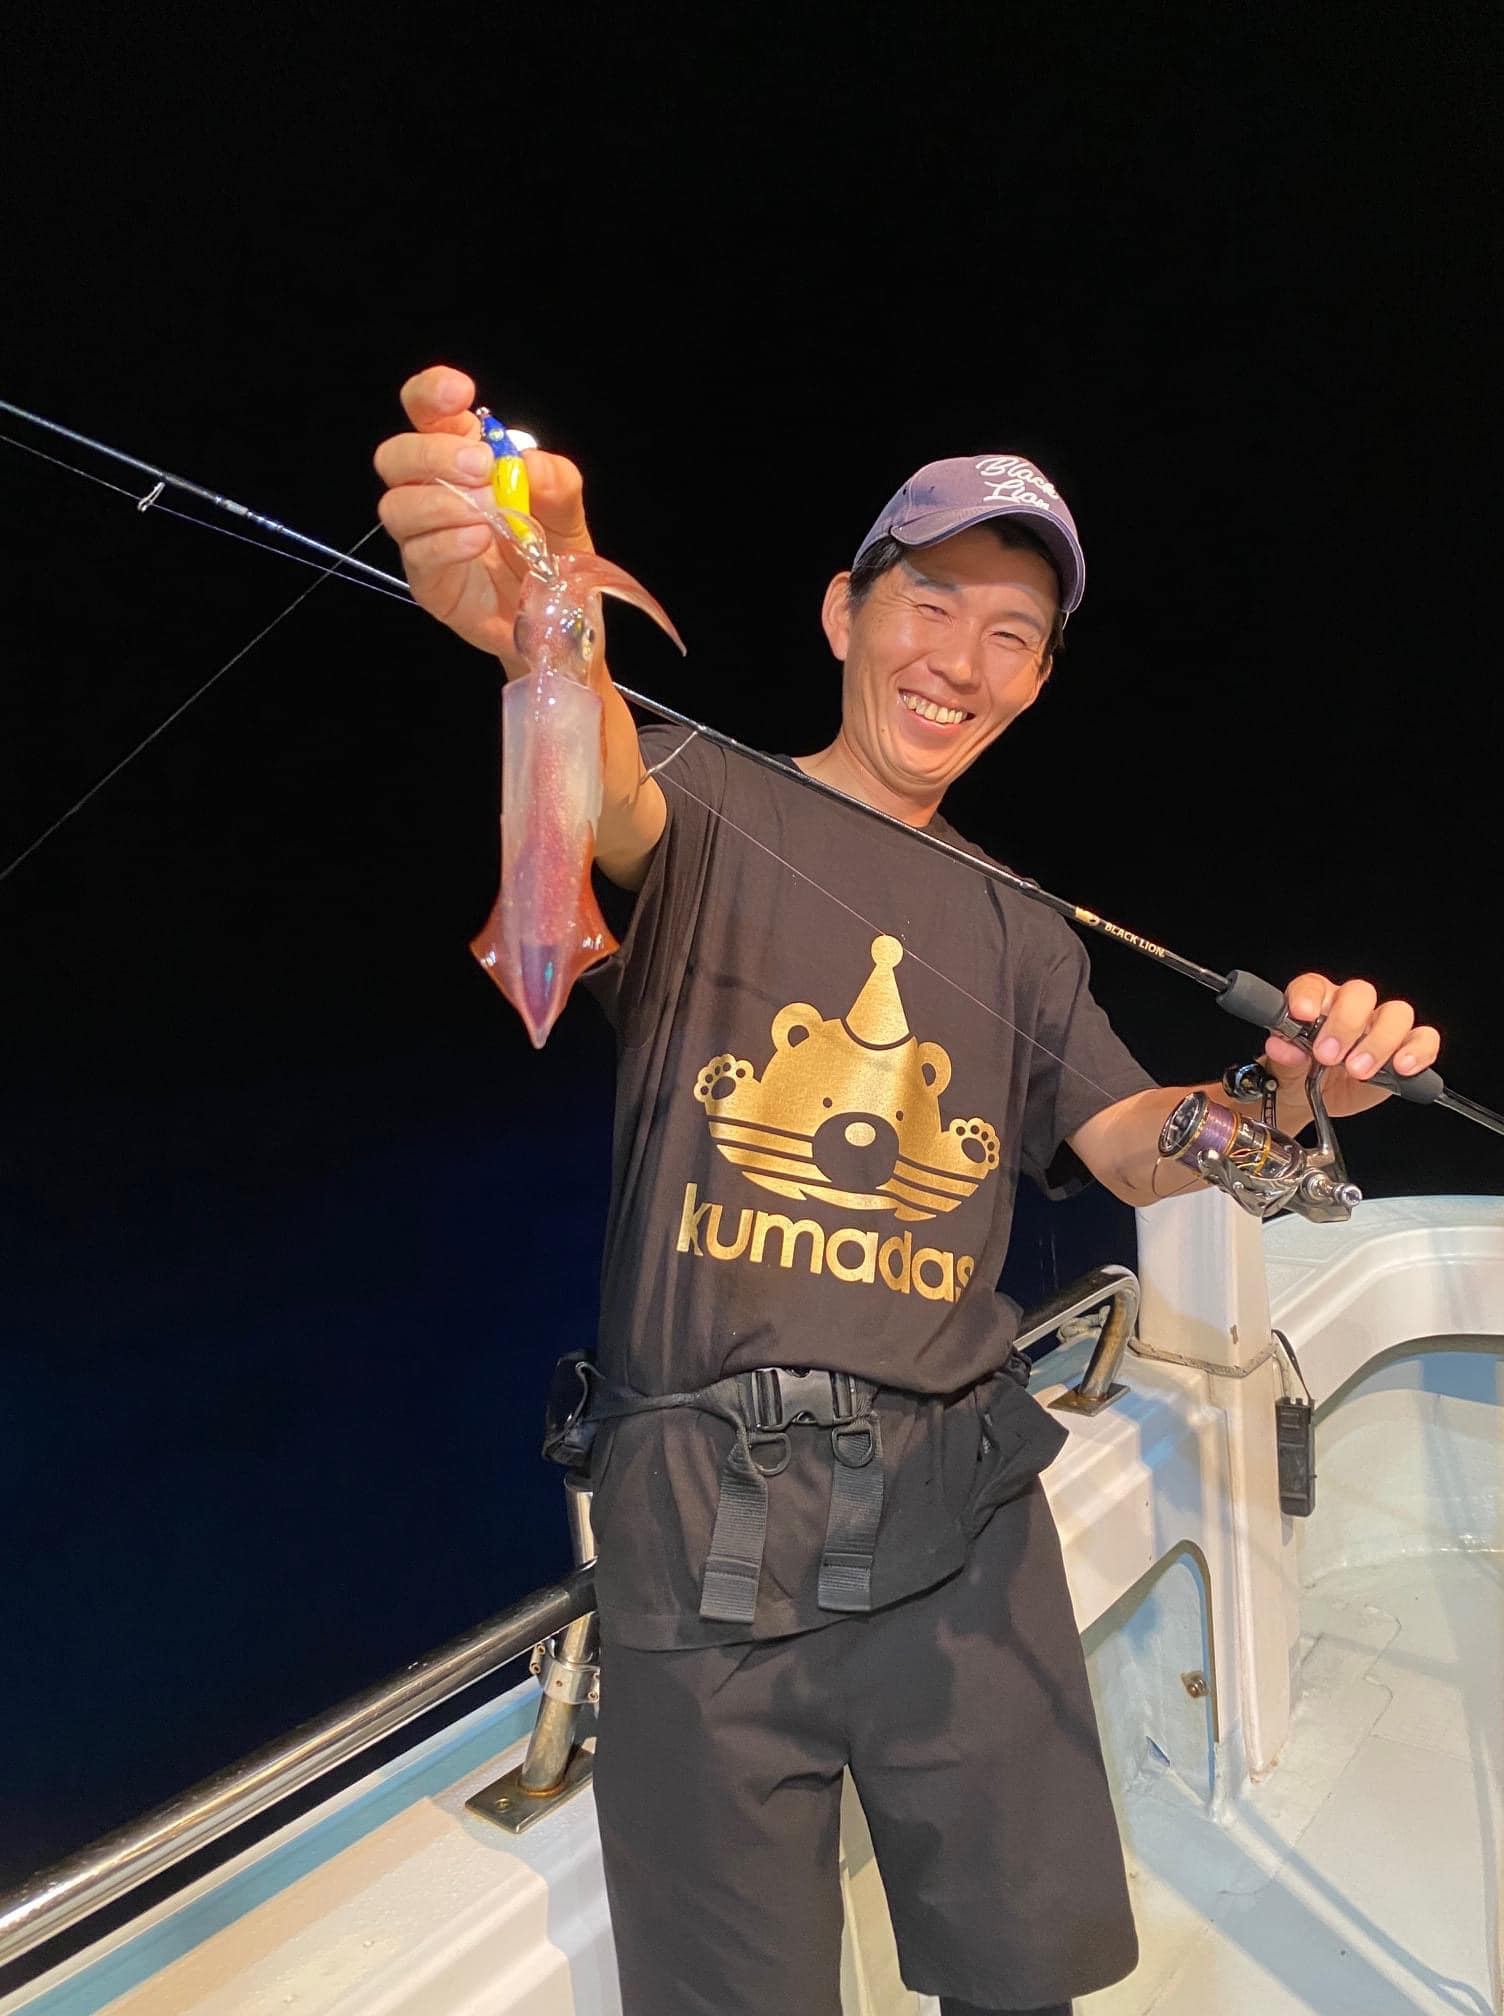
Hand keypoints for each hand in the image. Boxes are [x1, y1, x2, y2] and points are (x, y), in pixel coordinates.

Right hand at [373, 365, 597, 674]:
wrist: (561, 616)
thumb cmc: (554, 552)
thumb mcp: (567, 509)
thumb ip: (554, 479)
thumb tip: (525, 464)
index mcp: (461, 456)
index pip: (425, 412)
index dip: (430, 394)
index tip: (459, 393)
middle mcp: (433, 491)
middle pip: (395, 456)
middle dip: (433, 454)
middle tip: (481, 467)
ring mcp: (424, 537)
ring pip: (396, 506)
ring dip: (441, 502)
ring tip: (487, 515)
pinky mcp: (428, 581)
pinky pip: (417, 554)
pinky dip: (448, 541)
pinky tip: (479, 541)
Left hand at [1263, 973, 1441, 1120]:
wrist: (1309, 1097)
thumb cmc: (1296, 1070)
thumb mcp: (1284, 1064)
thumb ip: (1283, 1053)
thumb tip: (1283, 1047)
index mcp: (1317, 1002)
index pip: (1314, 986)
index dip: (1308, 996)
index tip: (1302, 1014)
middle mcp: (1351, 1008)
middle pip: (1361, 994)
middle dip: (1345, 1024)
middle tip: (1328, 1056)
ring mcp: (1380, 1027)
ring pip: (1397, 1014)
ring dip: (1379, 1042)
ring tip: (1358, 1071)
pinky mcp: (1405, 1049)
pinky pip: (1424, 1040)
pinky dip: (1417, 1052)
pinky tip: (1401, 1068)